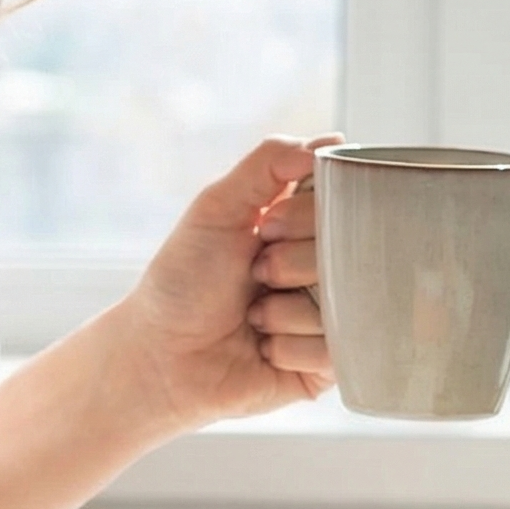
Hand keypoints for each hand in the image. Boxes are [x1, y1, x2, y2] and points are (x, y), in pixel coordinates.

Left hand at [121, 133, 339, 431]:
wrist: (160, 356)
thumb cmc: (182, 282)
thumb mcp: (216, 208)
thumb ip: (266, 165)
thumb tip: (330, 142)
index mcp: (304, 228)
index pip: (342, 205)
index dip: (301, 219)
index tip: (264, 229)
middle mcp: (324, 269)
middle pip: (349, 255)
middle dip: (289, 266)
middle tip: (255, 276)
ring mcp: (330, 318)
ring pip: (343, 305)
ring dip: (285, 313)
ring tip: (255, 319)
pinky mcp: (328, 366)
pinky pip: (333, 351)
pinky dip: (290, 350)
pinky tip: (264, 350)